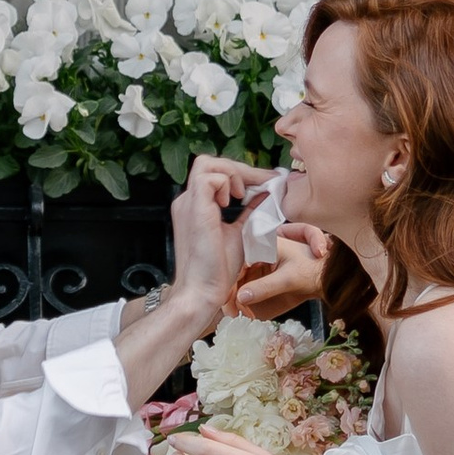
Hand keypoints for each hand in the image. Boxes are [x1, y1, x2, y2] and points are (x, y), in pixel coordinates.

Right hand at [165, 154, 261, 331]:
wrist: (202, 291)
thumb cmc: (217, 269)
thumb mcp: (240, 232)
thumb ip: (249, 212)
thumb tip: (266, 194)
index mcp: (195, 207)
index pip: (213, 174)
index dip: (240, 174)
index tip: (266, 181)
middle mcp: (187, 201)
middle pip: (209, 163)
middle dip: (240, 168)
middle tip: (264, 181)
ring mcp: (187, 203)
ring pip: (206, 164)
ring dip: (232, 173)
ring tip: (243, 193)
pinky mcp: (194, 208)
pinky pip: (209, 177)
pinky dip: (226, 183)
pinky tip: (234, 201)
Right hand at [234, 223, 331, 320]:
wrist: (325, 278)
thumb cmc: (311, 269)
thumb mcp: (288, 279)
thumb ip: (265, 287)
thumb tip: (241, 297)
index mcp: (259, 246)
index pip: (234, 263)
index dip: (227, 281)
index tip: (226, 298)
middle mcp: (253, 257)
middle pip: (231, 276)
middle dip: (228, 295)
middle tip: (230, 312)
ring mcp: (254, 271)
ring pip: (234, 287)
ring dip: (232, 303)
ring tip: (236, 317)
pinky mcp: (257, 283)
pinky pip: (242, 295)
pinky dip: (241, 307)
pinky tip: (244, 316)